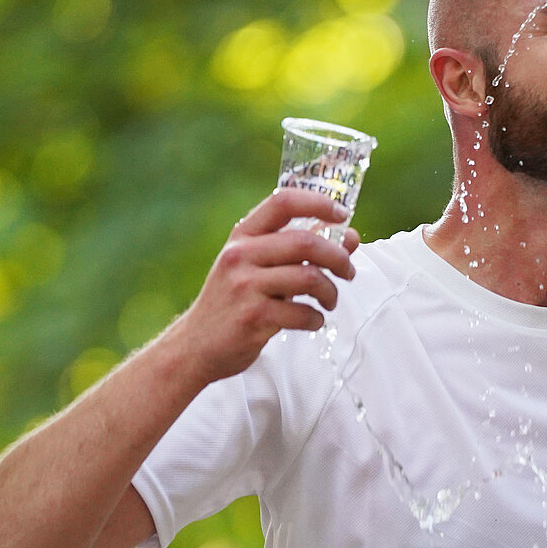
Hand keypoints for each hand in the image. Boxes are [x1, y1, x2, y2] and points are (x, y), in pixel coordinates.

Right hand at [176, 187, 359, 381]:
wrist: (196, 345)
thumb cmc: (235, 303)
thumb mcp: (260, 268)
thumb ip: (301, 252)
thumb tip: (350, 236)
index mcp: (243, 236)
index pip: (283, 202)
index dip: (319, 203)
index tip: (343, 215)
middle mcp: (240, 255)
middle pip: (305, 242)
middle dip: (338, 257)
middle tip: (348, 272)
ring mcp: (244, 286)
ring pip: (308, 278)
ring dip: (330, 292)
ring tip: (329, 301)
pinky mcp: (252, 317)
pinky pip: (301, 313)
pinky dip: (315, 319)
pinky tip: (312, 321)